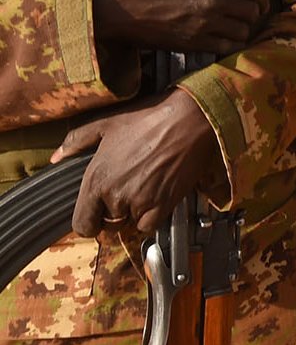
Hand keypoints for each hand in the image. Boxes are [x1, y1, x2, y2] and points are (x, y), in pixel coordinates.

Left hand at [53, 90, 226, 236]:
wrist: (188, 119)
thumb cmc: (148, 118)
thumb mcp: (106, 123)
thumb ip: (76, 141)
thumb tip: (57, 156)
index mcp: (97, 179)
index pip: (82, 224)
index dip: (88, 222)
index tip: (96, 215)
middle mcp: (116, 196)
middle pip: (108, 226)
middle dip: (112, 215)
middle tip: (122, 196)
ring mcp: (141, 202)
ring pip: (129, 225)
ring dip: (132, 215)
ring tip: (140, 193)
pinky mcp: (164, 205)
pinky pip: (150, 226)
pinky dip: (149, 218)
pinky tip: (153, 199)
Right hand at [93, 0, 268, 55]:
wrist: (114, 2)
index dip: (261, 0)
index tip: (259, 5)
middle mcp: (215, 0)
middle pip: (253, 13)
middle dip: (252, 16)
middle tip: (243, 18)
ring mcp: (206, 23)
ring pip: (242, 32)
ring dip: (240, 32)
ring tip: (230, 30)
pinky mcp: (194, 43)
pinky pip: (226, 48)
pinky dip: (227, 46)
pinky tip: (219, 41)